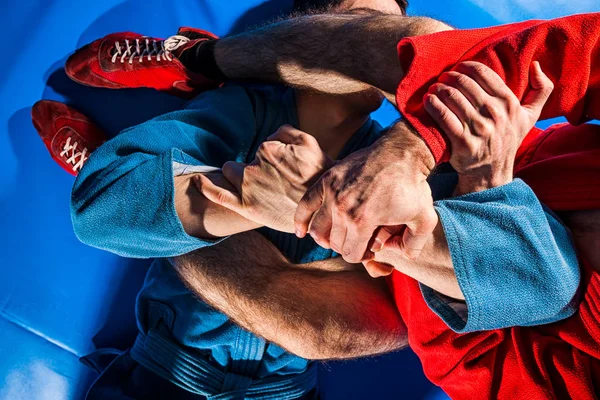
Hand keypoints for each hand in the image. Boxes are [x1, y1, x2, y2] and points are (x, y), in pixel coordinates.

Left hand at [195, 125, 332, 232]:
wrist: (323, 209)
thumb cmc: (317, 175)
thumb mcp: (308, 142)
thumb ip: (284, 131)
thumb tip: (270, 138)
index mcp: (267, 150)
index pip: (261, 149)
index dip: (273, 158)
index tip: (285, 170)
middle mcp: (254, 168)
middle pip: (244, 160)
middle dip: (253, 165)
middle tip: (273, 181)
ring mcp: (248, 189)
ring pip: (232, 172)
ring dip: (239, 175)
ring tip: (261, 188)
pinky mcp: (246, 207)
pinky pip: (218, 194)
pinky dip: (205, 185)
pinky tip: (196, 180)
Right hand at [294, 121, 437, 263]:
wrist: (401, 153)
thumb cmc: (413, 186)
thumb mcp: (424, 219)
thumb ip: (414, 245)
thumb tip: (402, 258)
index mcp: (363, 221)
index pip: (351, 254)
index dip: (362, 256)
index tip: (371, 248)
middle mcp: (342, 209)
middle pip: (335, 243)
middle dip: (348, 246)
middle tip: (361, 239)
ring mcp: (332, 193)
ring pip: (318, 230)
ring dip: (327, 238)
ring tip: (339, 235)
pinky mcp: (326, 180)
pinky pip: (305, 205)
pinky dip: (300, 221)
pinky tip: (302, 232)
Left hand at [424, 61, 553, 194]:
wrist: (492, 173)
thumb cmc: (508, 139)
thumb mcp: (530, 116)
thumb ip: (541, 90)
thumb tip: (536, 64)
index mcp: (510, 103)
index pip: (483, 73)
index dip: (465, 66)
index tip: (456, 68)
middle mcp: (495, 114)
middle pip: (464, 83)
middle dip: (449, 76)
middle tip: (441, 78)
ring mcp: (479, 128)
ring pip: (452, 96)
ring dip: (438, 88)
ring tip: (433, 88)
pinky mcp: (463, 142)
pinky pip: (443, 116)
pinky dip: (433, 104)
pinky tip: (428, 100)